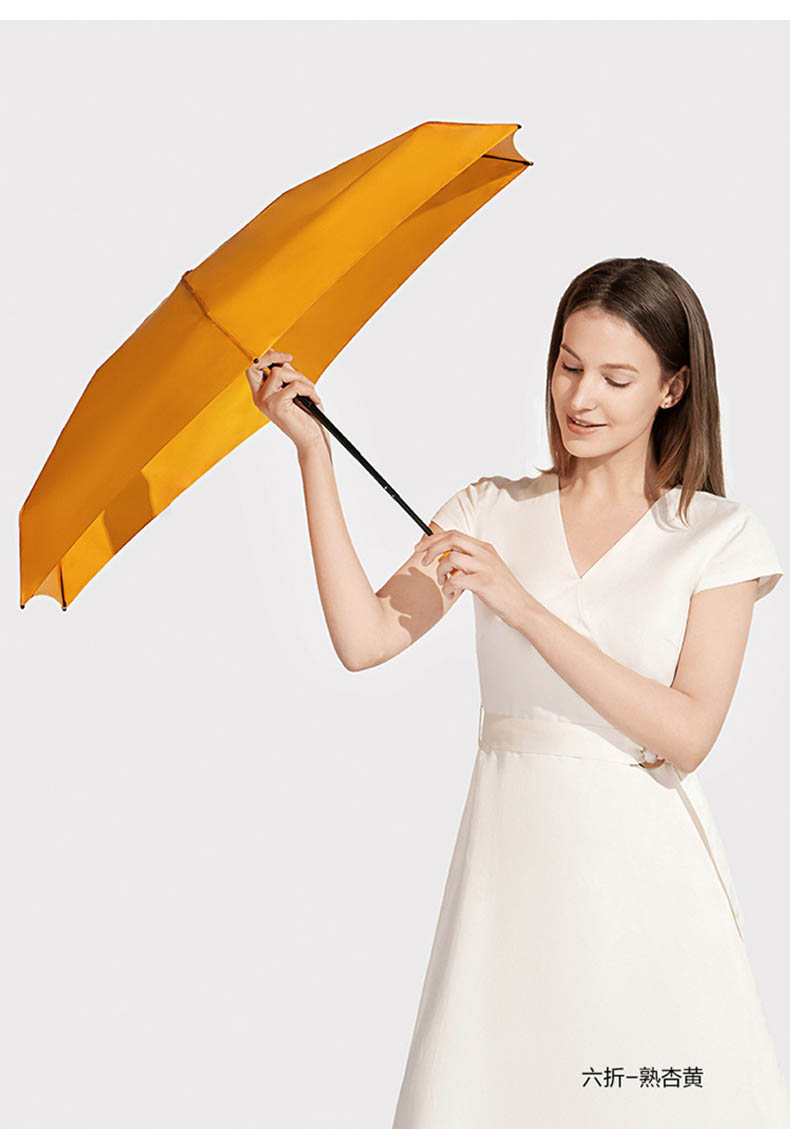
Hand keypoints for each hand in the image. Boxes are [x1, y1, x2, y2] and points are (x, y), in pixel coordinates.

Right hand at [245, 349, 324, 453]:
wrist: (311, 440)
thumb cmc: (307, 418)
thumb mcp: (297, 392)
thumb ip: (288, 377)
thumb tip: (283, 360)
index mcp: (262, 395)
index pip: (253, 368)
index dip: (265, 356)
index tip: (284, 356)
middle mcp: (260, 398)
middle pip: (255, 365)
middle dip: (272, 356)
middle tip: (289, 359)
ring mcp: (265, 401)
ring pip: (280, 373)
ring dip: (301, 379)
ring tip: (310, 392)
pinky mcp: (276, 405)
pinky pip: (294, 385)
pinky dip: (309, 390)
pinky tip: (314, 400)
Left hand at [414, 527, 528, 627]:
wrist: (521, 607)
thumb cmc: (501, 590)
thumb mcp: (486, 568)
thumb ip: (468, 560)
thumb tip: (443, 558)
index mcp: (484, 548)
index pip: (454, 534)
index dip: (434, 539)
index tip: (421, 548)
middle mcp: (484, 553)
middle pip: (451, 539)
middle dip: (431, 548)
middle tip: (424, 562)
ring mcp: (485, 567)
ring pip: (451, 558)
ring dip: (440, 571)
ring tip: (443, 583)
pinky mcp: (483, 582)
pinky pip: (455, 580)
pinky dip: (447, 587)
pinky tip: (451, 593)